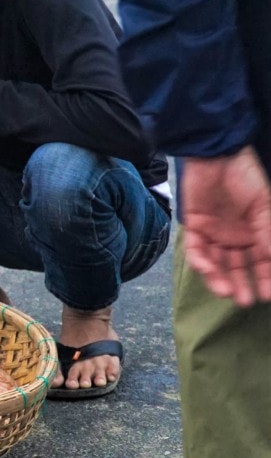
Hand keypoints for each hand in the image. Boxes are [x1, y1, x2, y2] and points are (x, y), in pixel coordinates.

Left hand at [181, 147, 270, 306]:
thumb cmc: (245, 177)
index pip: (261, 261)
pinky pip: (196, 250)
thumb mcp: (264, 207)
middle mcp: (234, 236)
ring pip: (216, 263)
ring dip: (220, 279)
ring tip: (228, 293)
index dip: (265, 277)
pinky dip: (202, 262)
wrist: (218, 156)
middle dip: (241, 284)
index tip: (268, 295)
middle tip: (245, 301)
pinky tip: (210, 271)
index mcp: (255, 232)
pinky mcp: (194, 227)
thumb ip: (268, 234)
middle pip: (236, 266)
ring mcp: (213, 233)